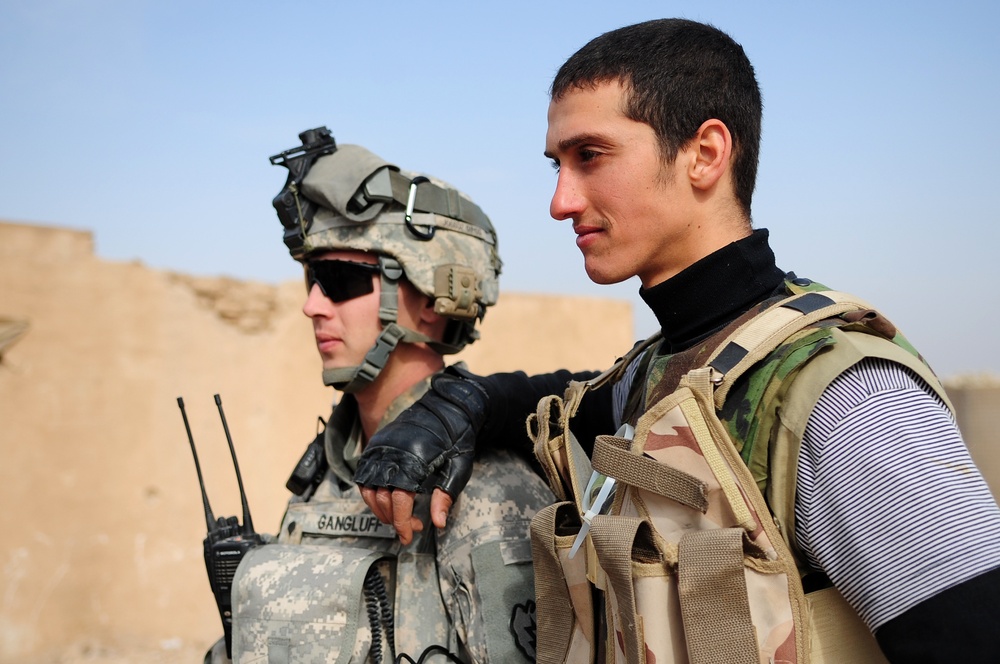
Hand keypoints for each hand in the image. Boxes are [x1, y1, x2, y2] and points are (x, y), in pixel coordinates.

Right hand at [354, 366, 488, 541]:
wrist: (447, 407)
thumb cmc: (456, 440)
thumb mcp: (458, 469)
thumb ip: (445, 496)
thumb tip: (438, 524)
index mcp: (412, 463)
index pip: (399, 503)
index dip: (402, 524)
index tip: (408, 538)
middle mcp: (391, 455)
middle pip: (382, 499)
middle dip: (394, 520)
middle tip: (411, 528)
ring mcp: (380, 449)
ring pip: (369, 490)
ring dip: (380, 510)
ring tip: (398, 517)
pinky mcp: (376, 444)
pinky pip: (364, 475)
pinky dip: (371, 493)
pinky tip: (387, 500)